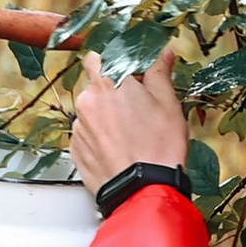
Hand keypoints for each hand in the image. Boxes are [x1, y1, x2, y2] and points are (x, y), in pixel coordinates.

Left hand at [70, 49, 187, 196]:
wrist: (144, 190)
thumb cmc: (158, 149)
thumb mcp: (168, 104)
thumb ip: (159, 74)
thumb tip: (162, 56)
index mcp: (108, 82)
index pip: (98, 58)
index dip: (111, 66)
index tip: (124, 75)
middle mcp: (88, 102)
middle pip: (93, 87)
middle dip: (110, 94)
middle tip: (134, 109)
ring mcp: (80, 127)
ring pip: (90, 113)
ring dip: (104, 118)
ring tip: (129, 134)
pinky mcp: (77, 150)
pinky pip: (86, 137)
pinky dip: (99, 139)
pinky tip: (119, 149)